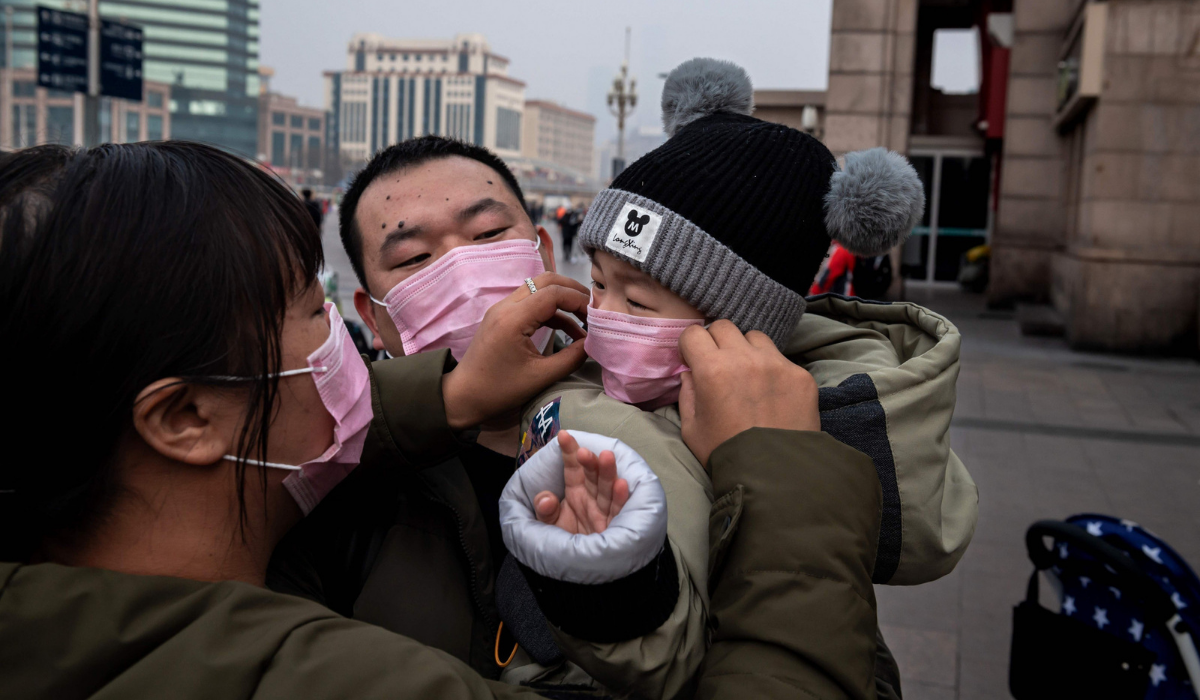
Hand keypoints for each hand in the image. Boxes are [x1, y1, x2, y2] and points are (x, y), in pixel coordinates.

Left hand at [442, 273, 588, 429]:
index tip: (595, 317)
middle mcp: (505, 306)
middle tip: (592, 309)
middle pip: (546, 281)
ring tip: (584, 319)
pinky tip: (567, 329)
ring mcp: (501, 309)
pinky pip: (530, 302)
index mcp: (513, 319)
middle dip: (572, 291)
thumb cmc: (499, 390)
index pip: (553, 293)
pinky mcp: (501, 316)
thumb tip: (592, 343)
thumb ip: (571, 358)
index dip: (578, 300)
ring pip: (538, 288)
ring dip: (562, 299)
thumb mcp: (540, 377)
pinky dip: (551, 310)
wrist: (463, 396)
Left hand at [534, 431, 629, 534]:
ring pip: (607, 489)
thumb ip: (545, 511)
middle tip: (584, 452)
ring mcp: (604, 511)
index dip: (569, 453)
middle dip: (589, 462)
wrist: (580, 572)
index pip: (573, 470)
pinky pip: (618, 510)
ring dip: (607, 473)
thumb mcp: (550, 527)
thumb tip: (544, 498)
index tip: (563, 436)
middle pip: (592, 476)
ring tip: (606, 457)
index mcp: (576, 494)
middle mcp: (591, 499)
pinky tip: (621, 484)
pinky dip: (620, 498)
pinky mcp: (614, 526)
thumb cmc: (566, 544)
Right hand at [678, 320, 819, 465]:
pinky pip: (781, 359)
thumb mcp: (691, 428)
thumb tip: (690, 373)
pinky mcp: (800, 375)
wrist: (773, 477)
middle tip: (719, 364)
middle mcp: (745, 359)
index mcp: (712, 370)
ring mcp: (776, 364)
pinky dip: (773, 370)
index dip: (690, 346)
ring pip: (755, 337)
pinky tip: (772, 394)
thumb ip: (686, 393)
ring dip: (747, 350)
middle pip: (725, 327)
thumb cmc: (725, 455)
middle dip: (717, 342)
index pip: (694, 333)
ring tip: (748, 375)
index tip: (693, 359)